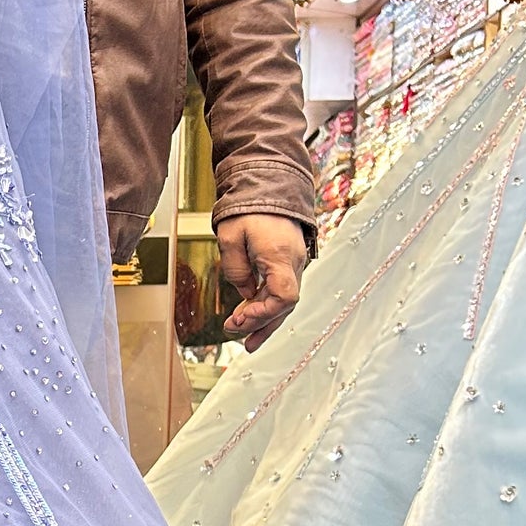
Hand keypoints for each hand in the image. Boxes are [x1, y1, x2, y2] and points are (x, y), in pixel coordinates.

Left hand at [216, 214, 308, 351]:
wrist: (268, 184)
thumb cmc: (249, 207)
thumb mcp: (230, 237)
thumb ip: (235, 270)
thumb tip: (244, 293)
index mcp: (281, 256)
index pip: (284, 298)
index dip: (263, 314)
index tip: (240, 318)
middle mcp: (294, 261)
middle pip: (286, 305)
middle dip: (263, 325)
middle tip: (242, 340)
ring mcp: (295, 261)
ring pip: (284, 299)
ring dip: (265, 318)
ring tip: (244, 335)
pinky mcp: (289, 261)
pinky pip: (281, 288)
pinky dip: (266, 304)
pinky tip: (249, 312)